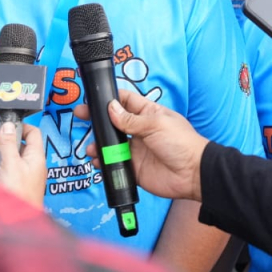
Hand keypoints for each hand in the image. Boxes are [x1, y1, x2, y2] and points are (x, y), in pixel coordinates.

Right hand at [0, 121, 45, 207]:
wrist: (14, 224)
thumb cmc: (19, 196)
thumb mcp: (10, 164)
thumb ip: (8, 143)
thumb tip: (7, 125)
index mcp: (36, 157)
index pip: (32, 132)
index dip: (18, 128)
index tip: (4, 130)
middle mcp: (31, 165)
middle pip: (13, 146)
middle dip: (0, 151)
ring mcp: (21, 176)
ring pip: (4, 160)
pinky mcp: (12, 185)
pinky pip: (1, 174)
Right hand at [76, 91, 206, 201]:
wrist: (192, 173)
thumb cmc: (180, 142)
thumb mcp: (155, 124)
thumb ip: (130, 119)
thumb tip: (110, 108)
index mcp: (147, 114)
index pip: (125, 100)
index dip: (109, 98)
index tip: (92, 97)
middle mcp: (139, 130)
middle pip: (112, 122)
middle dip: (96, 119)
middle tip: (79, 115)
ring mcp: (135, 149)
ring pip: (110, 144)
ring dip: (98, 143)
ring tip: (91, 147)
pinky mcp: (133, 168)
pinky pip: (114, 164)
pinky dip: (103, 163)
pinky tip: (98, 161)